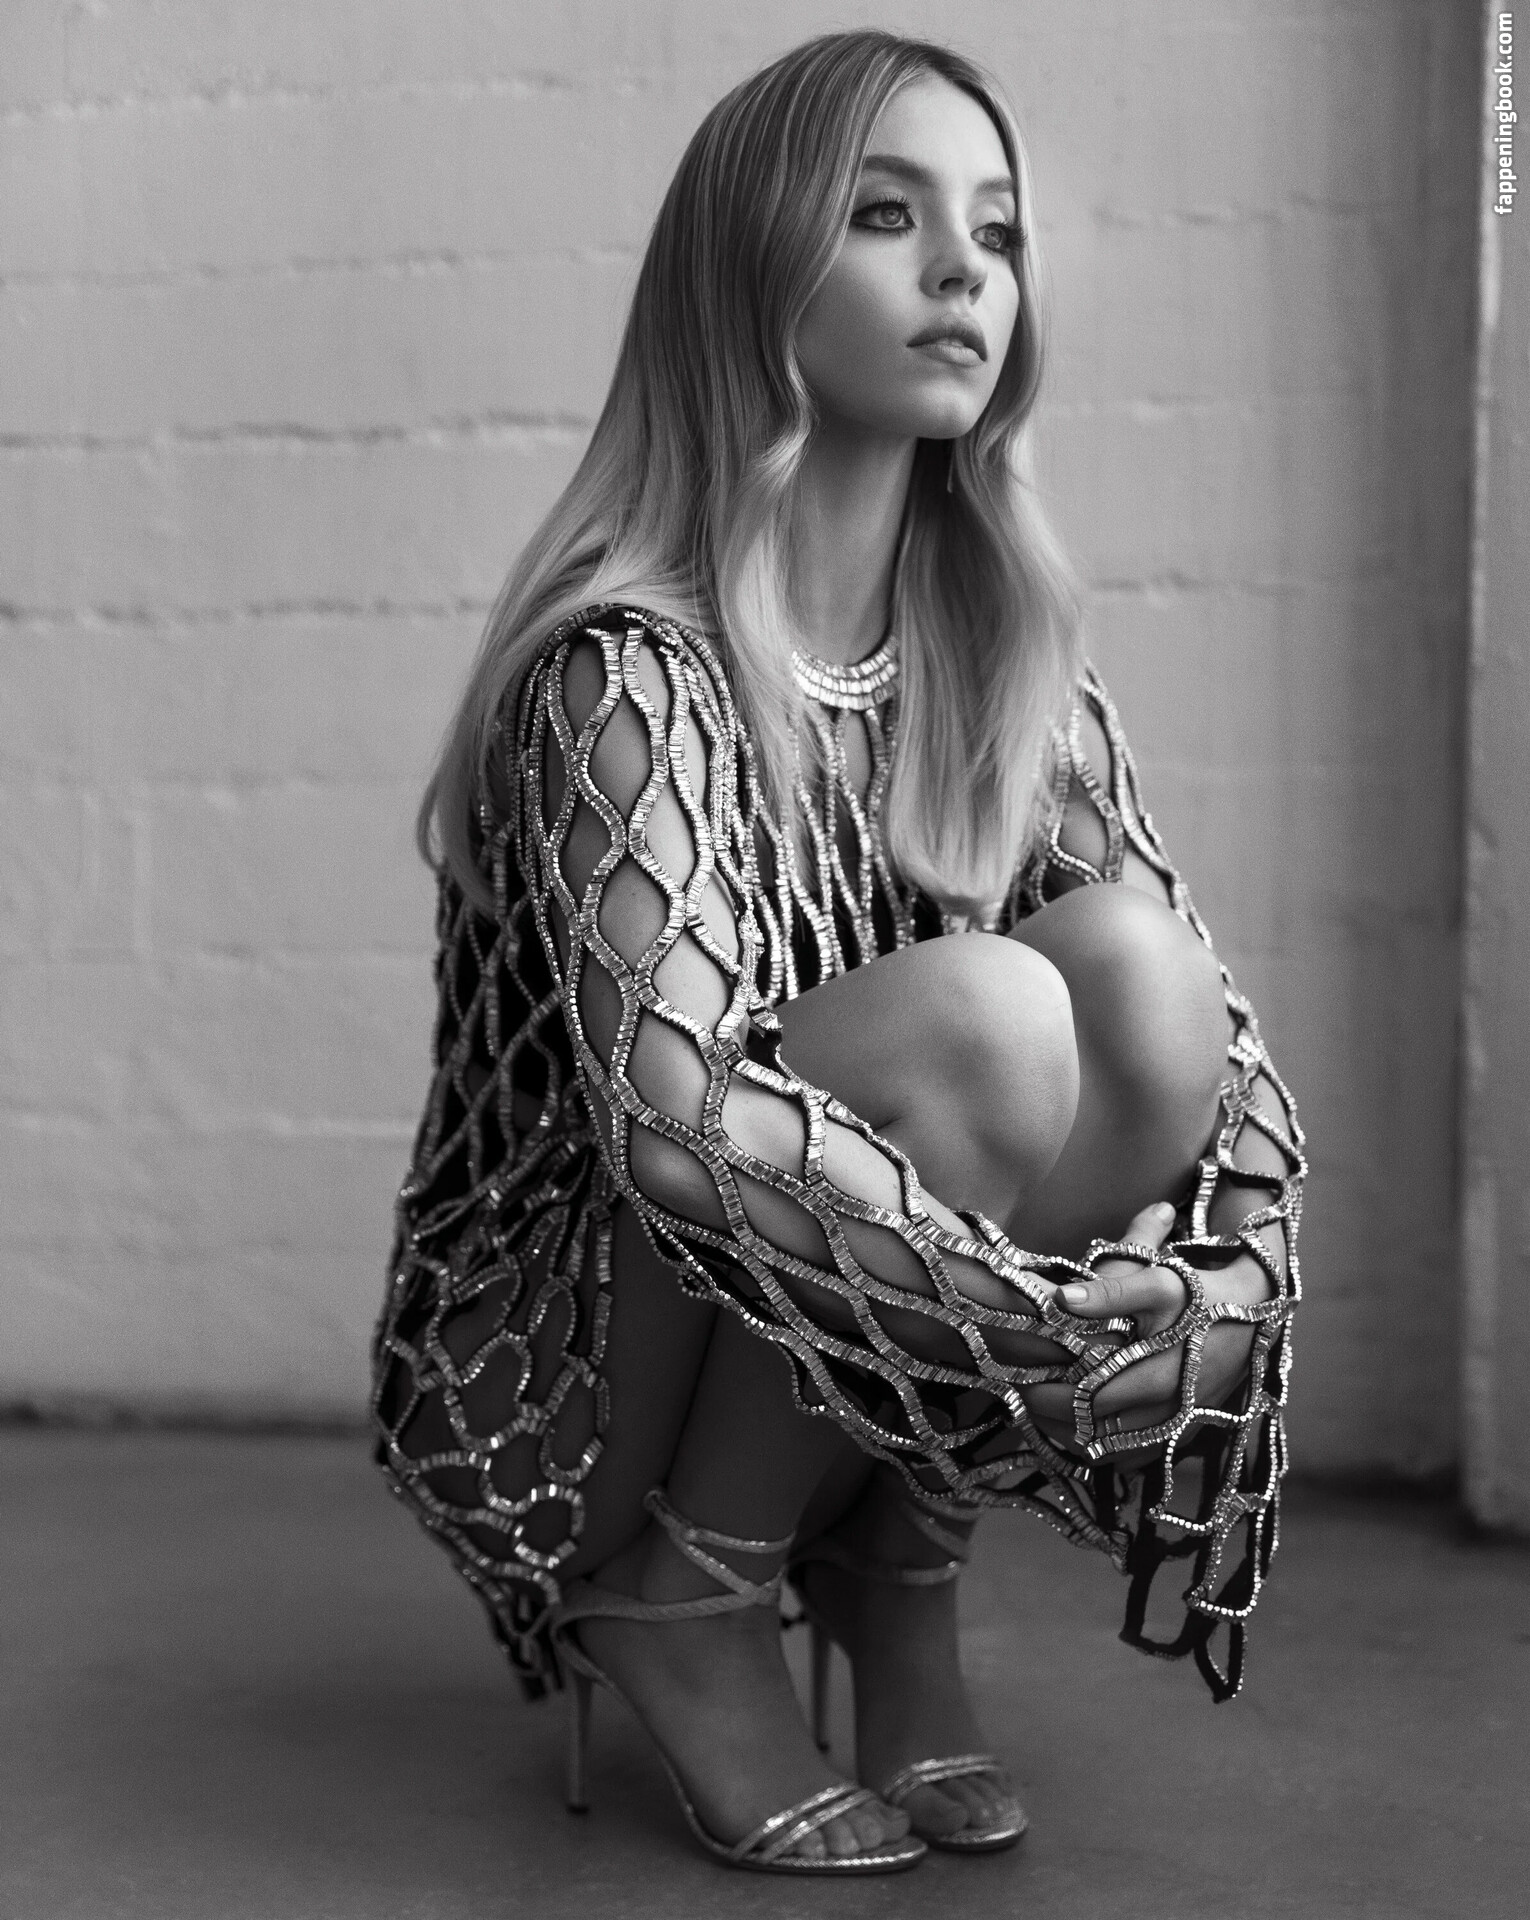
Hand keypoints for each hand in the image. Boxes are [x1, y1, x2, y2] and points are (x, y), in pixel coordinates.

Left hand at [1023, 1201, 1266, 1462]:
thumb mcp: (1160, 1281)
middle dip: (1050, 1417)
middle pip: (1092, 1432)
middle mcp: (1168, 1414)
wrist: (1258, 1307)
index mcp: (1157, 1380)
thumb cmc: (1204, 1291)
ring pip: (1111, 1452)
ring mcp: (1178, 1428)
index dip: (1045, 1396)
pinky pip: (1134, 1455)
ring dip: (1070, 1437)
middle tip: (1018, 1396)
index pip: (1085, 1403)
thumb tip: (1061, 1299)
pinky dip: (1102, 1448)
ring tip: (1037, 1413)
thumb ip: (1110, 1290)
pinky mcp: (1184, 1432)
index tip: (1016, 1380)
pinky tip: (1077, 1427)